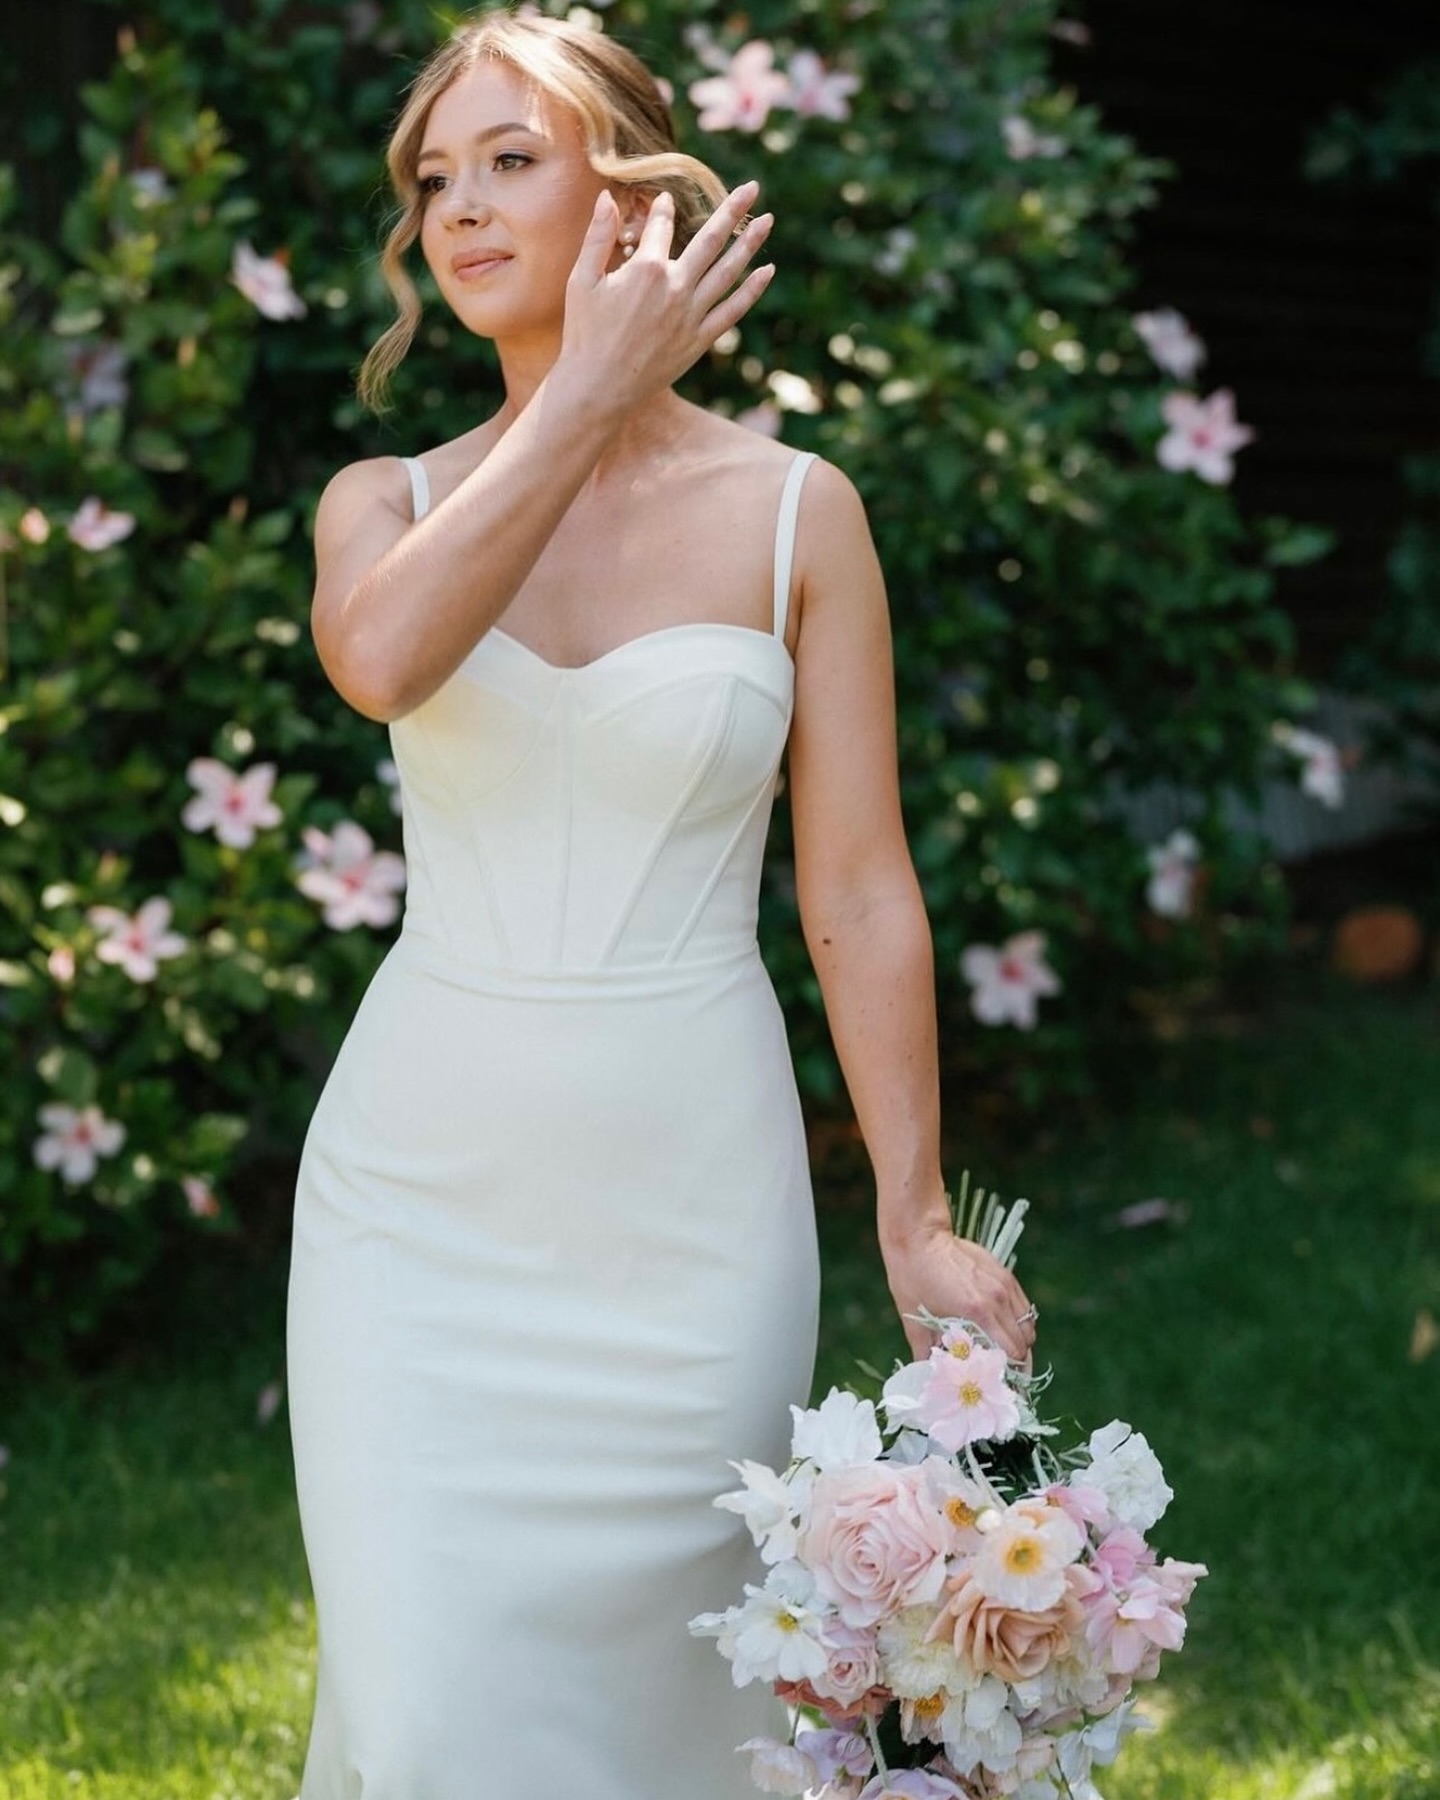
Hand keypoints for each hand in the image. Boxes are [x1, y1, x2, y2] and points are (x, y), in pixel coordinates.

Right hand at [556, 180, 774, 415]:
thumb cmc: (585, 334)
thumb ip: (597, 236)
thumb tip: (607, 197)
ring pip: (728, 272)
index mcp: (646, 269)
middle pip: (710, 240)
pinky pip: (732, 311)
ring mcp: (691, 315)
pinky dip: (752, 291)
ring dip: (749, 244)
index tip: (666, 200)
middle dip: (732, 210)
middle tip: (752, 188)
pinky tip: (767, 271)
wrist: (599, 388)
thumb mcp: (582, 280)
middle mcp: (675, 287)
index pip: (662, 226)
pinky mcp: (699, 340)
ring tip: (768, 221)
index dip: (664, 209)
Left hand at [882, 1222, 1037, 1366]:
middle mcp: (997, 1299)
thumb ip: (926, 1354)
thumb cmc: (912, 1278)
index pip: (1010, 1354)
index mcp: (977, 1313)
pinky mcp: (1004, 1274)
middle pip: (1024, 1344)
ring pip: (1028, 1326)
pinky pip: (1023, 1307)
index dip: (1007, 1374)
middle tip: (1002, 1375)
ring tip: (1003, 1353)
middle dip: (1016, 1363)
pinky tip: (1003, 1328)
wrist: (918, 1237)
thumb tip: (929, 1380)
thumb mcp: (915, 1321)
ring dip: (1020, 1343)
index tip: (999, 1386)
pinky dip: (1019, 1322)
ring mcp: (1004, 1285)